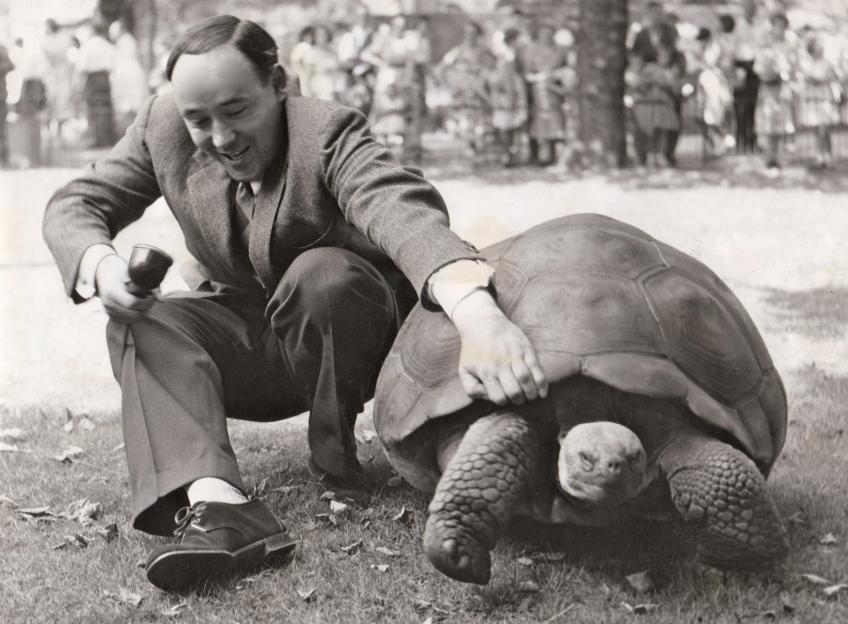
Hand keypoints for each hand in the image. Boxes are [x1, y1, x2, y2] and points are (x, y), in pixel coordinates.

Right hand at [94, 253, 155, 322]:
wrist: (104, 273)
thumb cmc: (122, 272)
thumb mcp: (135, 276)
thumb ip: (150, 287)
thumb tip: (162, 300)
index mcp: (112, 292)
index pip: (133, 303)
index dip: (146, 301)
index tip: (150, 295)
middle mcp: (109, 303)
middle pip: (135, 314)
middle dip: (146, 308)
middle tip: (149, 298)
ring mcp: (108, 311)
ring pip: (133, 319)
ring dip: (142, 312)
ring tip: (143, 301)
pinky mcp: (110, 316)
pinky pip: (127, 321)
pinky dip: (135, 315)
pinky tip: (137, 306)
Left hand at [450, 289, 547, 405]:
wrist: (482, 321)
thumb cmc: (473, 349)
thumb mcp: (464, 369)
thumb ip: (472, 389)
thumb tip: (488, 397)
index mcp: (486, 371)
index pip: (500, 398)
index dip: (504, 401)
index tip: (505, 397)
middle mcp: (500, 364)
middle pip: (515, 392)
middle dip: (519, 400)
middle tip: (519, 398)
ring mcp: (515, 356)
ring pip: (527, 380)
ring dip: (531, 393)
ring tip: (530, 395)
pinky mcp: (526, 349)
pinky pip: (537, 369)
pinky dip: (542, 383)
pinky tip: (542, 392)